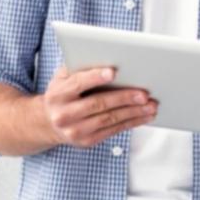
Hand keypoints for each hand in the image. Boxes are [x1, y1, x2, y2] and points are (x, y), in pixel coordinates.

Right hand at [40, 65, 154, 146]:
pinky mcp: (86, 141)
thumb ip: (80, 69)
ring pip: (109, 120)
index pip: (78, 83)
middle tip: (144, 93)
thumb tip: (108, 58)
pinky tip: (144, 116)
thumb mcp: (63, 78)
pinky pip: (113, 131)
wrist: (48, 123)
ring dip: (133, 112)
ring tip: (151, 105)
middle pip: (98, 104)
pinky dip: (131, 122)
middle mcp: (64, 114)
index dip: (95, 77)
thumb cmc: (63, 94)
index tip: (113, 72)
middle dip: (124, 98)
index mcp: (58, 94)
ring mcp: (75, 130)